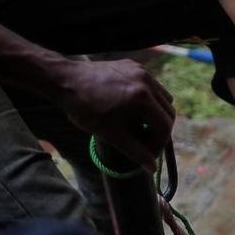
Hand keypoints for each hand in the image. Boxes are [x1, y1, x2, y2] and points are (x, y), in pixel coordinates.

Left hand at [56, 59, 174, 172]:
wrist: (65, 80)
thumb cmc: (85, 109)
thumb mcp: (111, 134)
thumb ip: (135, 151)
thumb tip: (152, 168)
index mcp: (143, 98)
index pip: (165, 125)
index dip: (159, 143)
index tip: (148, 153)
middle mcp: (147, 81)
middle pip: (169, 111)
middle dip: (161, 130)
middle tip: (147, 142)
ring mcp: (141, 71)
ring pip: (163, 97)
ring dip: (157, 114)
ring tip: (141, 125)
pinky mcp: (134, 65)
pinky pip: (151, 85)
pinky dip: (149, 99)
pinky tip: (133, 108)